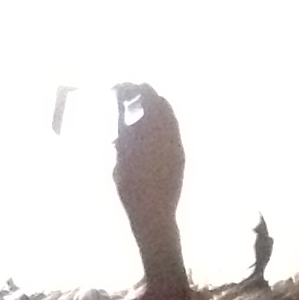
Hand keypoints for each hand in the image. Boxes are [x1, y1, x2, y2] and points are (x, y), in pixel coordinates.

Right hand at [113, 84, 186, 251]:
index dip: (130, 89)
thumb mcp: (120, 160)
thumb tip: (120, 121)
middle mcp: (166, 134)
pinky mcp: (179, 154)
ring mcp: (175, 144)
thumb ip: (121, 138)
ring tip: (142, 105)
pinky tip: (152, 126)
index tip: (119, 86)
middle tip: (131, 90)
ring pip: (168, 115)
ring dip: (155, 106)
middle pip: (157, 103)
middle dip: (144, 94)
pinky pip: (172, 129)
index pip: (142, 100)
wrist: (154, 213)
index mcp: (149, 132)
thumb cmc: (131, 189)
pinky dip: (162, 121)